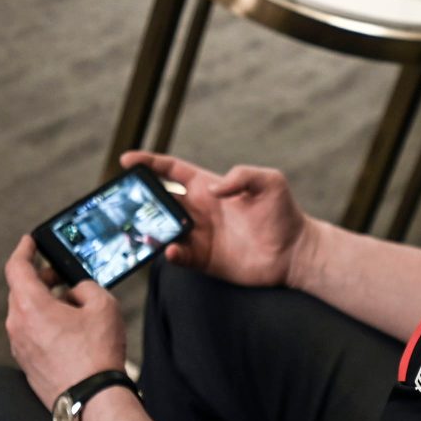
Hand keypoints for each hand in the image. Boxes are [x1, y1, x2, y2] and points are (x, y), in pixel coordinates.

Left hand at [5, 236, 125, 408]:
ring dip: (44, 302)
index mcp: (30, 307)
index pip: (16, 268)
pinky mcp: (27, 364)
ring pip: (26, 313)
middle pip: (20, 291)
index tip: (29, 241)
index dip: (23, 250)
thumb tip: (75, 291)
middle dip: (39, 278)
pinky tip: (70, 329)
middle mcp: (17, 326)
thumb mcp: (103, 305)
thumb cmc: (96, 353)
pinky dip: (45, 323)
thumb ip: (86, 287)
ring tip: (72, 305)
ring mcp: (19, 348)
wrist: (91, 399)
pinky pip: (31, 333)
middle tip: (60, 274)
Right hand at [120, 151, 317, 286]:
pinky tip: (172, 250)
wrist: (294, 251)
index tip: (126, 160)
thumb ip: (243, 175)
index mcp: (209, 186)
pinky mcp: (204, 259)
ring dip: (150, 229)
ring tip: (141, 230)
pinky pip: (179, 256)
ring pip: (163, 230)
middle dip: (140, 200)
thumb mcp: (270, 181)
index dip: (149, 164)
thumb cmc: (284, 213)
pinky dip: (171, 253)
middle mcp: (200, 210)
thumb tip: (212, 190)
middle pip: (160, 201)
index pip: (172, 171)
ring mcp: (200, 235)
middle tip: (125, 202)